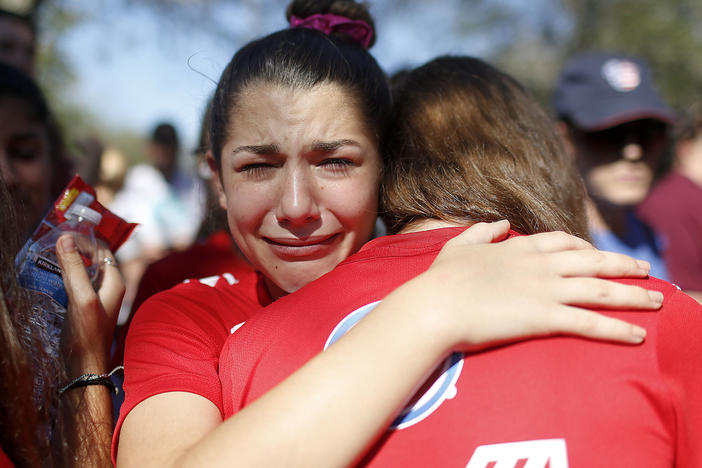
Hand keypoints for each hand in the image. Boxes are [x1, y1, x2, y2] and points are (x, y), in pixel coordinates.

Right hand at [56, 234, 123, 372]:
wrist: (85, 367)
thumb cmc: (86, 335)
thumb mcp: (81, 298)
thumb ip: (74, 269)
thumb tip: (66, 238)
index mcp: (115, 282)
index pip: (102, 249)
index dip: (84, 240)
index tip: (62, 236)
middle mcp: (109, 287)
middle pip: (93, 258)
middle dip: (75, 248)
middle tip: (52, 242)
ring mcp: (98, 296)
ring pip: (84, 270)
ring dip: (69, 261)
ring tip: (48, 255)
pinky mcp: (86, 306)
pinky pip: (77, 282)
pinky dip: (65, 275)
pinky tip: (50, 276)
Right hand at [401, 222, 661, 351]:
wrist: (436, 305)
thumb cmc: (442, 279)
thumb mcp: (459, 245)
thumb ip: (482, 231)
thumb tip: (501, 222)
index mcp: (521, 247)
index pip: (564, 241)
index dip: (586, 246)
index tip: (598, 253)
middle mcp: (540, 265)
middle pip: (593, 261)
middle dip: (623, 265)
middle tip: (645, 270)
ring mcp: (545, 289)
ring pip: (601, 289)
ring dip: (633, 295)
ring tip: (657, 301)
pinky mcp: (545, 317)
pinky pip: (590, 322)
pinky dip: (617, 328)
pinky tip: (637, 334)